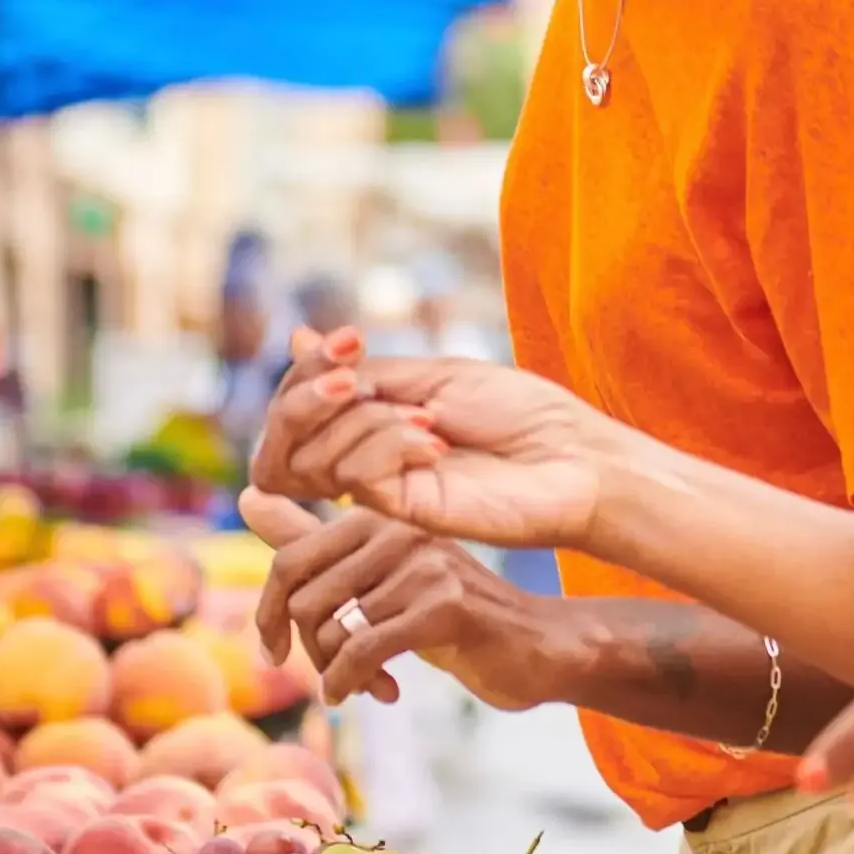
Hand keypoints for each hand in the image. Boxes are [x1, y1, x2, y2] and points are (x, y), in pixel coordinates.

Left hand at [240, 491, 575, 710]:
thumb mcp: (377, 576)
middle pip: (303, 600)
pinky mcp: (444, 604)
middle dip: (308, 652)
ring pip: (331, 631)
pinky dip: (351, 683)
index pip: (288, 563)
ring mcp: (422, 563)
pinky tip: (372, 693)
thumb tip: (248, 496)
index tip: (275, 653)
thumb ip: (314, 538)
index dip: (269, 617)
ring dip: (338, 674)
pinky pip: (362, 652)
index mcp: (375, 515)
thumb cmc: (450, 613)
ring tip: (366, 684)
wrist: (537, 645)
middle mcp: (396, 529)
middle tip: (333, 676)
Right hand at [249, 354, 621, 553]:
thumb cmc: (518, 413)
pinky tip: (436, 445)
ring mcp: (380, 491)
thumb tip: (297, 338)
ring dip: (364, 419)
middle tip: (355, 376)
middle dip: (304, 398)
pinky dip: (387, 445)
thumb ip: (365, 372)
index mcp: (370, 423)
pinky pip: (354, 476)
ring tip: (427, 420)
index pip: (294, 405)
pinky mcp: (399, 515)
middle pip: (280, 441)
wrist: (573, 457)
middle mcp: (364, 461)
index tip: (350, 339)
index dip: (305, 370)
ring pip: (313, 456)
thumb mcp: (434, 375)